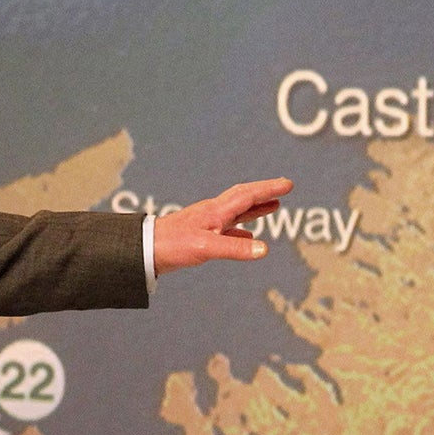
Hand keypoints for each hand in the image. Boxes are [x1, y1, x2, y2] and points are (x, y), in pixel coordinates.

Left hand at [153, 178, 294, 275]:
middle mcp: (214, 213)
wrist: (145, 249)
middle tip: (284, 188)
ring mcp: (208, 223)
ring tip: (273, 205)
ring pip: (238, 211)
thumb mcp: (206, 248)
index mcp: (216, 211)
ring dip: (256, 208)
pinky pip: (229, 230)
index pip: (248, 195)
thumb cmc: (173, 245)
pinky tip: (249, 240)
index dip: (269, 189)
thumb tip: (265, 250)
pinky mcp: (201, 235)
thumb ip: (235, 249)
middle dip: (265, 192)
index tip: (288, 184)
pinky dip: (243, 232)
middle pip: (244, 197)